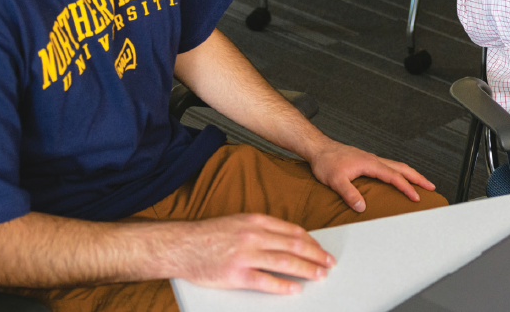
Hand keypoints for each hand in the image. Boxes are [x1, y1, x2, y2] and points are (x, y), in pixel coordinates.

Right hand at [168, 213, 333, 293]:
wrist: (180, 246)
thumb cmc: (210, 235)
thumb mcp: (239, 222)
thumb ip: (262, 229)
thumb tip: (288, 239)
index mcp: (256, 221)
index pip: (293, 231)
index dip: (312, 242)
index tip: (322, 250)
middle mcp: (253, 236)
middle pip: (294, 246)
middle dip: (316, 255)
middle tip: (329, 263)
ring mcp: (245, 255)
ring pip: (285, 262)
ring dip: (307, 269)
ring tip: (319, 275)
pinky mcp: (236, 274)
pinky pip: (266, 281)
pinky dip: (283, 285)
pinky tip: (295, 289)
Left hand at [306, 140, 434, 207]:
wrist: (319, 149)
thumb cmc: (326, 162)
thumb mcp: (336, 180)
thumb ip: (350, 194)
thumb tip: (362, 207)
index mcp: (370, 164)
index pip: (394, 177)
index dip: (407, 188)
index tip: (417, 197)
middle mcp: (374, 160)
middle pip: (402, 168)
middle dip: (418, 178)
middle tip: (431, 186)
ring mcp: (371, 159)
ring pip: (397, 165)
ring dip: (410, 174)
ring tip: (420, 182)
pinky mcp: (367, 161)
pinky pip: (389, 166)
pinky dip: (399, 172)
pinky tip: (397, 177)